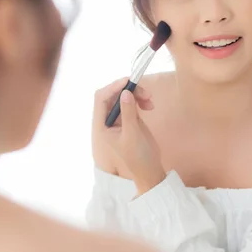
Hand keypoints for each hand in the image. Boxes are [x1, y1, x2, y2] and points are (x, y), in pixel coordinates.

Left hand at [92, 78, 165, 194]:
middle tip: (146, 93)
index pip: (101, 99)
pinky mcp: (130, 118)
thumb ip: (128, 113)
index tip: (128, 81)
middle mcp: (108, 120)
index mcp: (102, 125)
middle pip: (113, 95)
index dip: (113, 87)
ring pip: (123, 96)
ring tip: (150, 101)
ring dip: (137, 94)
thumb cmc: (138, 157)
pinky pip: (132, 102)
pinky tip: (150, 106)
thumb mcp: (132, 135)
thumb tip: (125, 92)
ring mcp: (119, 118)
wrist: (150, 170)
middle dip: (128, 90)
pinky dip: (140, 100)